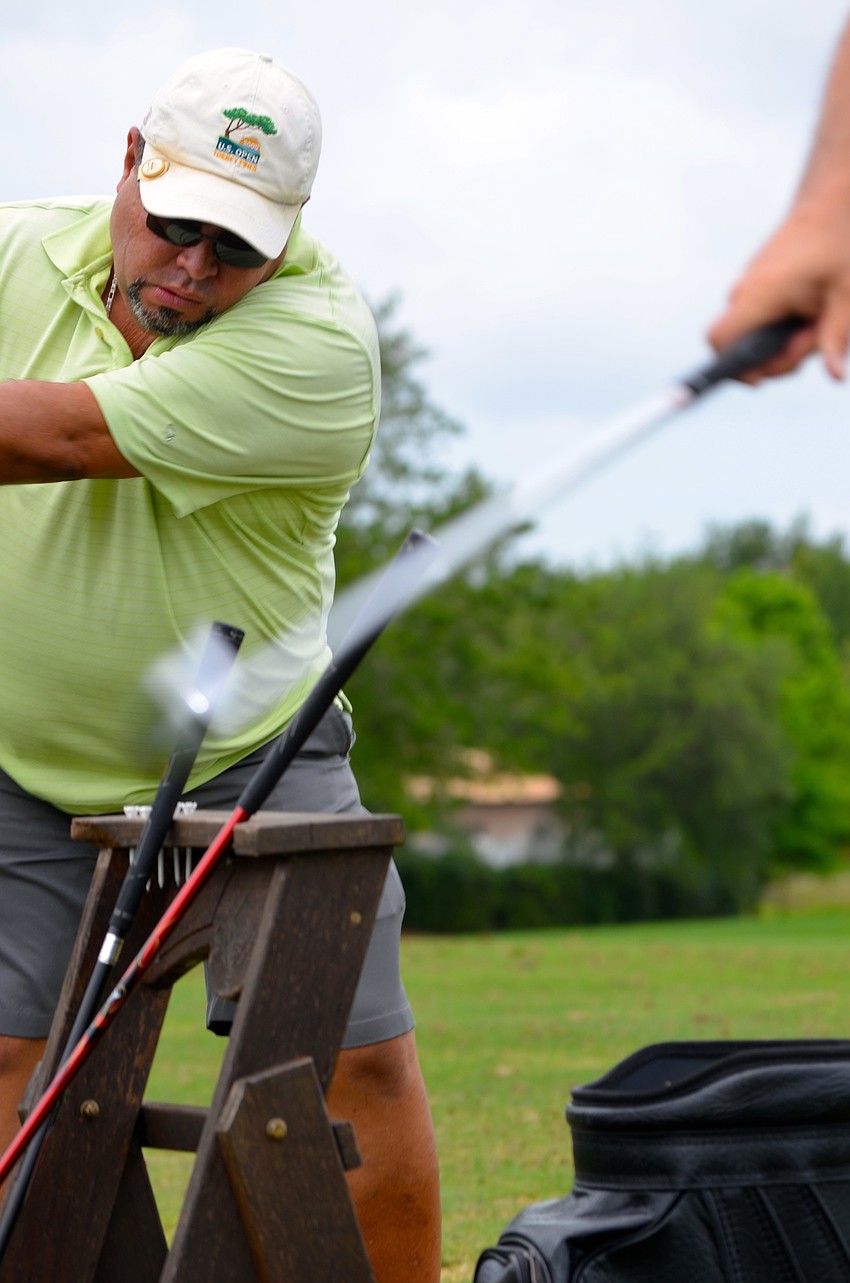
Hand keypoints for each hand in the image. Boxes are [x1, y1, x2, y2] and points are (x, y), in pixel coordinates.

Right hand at [707, 206, 849, 382]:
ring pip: (752, 334)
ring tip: (817, 319)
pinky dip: (781, 325)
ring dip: (783, 341)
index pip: (720, 341)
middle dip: (776, 358)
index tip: (761, 380)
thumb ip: (835, 339)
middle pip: (740, 348)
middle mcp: (744, 291)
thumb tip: (834, 377)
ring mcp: (747, 286)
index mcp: (760, 295)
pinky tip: (809, 311)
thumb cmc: (840, 247)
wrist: (830, 204)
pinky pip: (758, 318)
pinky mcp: (755, 284)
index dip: (732, 368)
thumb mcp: (847, 297)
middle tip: (814, 339)